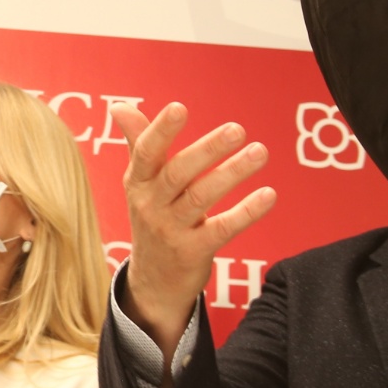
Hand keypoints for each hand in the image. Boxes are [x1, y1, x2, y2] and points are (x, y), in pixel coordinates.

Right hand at [114, 103, 276, 369]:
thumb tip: (119, 107)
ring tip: (260, 152)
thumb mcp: (139, 183)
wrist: (153, 281)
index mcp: (137, 182)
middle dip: (207, 150)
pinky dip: (246, 212)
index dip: (161, 130)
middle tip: (237, 129)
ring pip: (202, 198)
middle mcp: (150, 205)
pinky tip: (268, 195)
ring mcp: (171, 230)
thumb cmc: (152, 218)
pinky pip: (223, 229)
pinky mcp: (194, 252)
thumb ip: (138, 143)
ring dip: (232, 173)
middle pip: (178, 173)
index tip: (179, 107)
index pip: (146, 152)